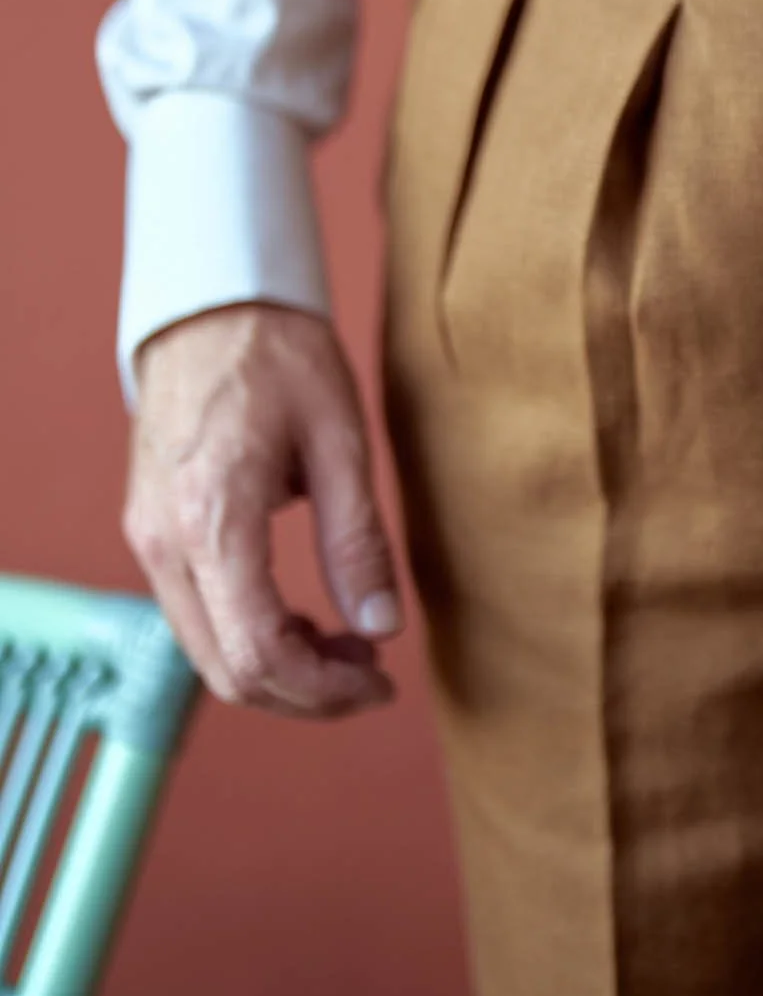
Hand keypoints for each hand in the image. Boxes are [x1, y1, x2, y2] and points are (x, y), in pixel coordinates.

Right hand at [123, 302, 404, 718]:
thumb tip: (382, 628)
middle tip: (372, 672)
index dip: (322, 689)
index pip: (256, 651)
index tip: (380, 680)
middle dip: (305, 692)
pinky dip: (249, 638)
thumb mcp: (341, 438)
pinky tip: (302, 618)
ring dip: (278, 670)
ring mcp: (147, 539)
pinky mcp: (150, 533)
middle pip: (226, 671)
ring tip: (347, 643)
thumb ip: (358, 539)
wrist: (210, 303)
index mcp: (212, 516)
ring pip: (206, 654)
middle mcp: (163, 541)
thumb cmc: (279, 353)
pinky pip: (196, 618)